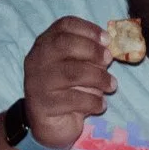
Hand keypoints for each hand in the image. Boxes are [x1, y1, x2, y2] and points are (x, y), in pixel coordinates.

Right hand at [22, 17, 116, 149]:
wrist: (51, 123)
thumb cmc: (70, 88)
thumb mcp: (81, 66)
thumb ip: (92, 54)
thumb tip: (112, 47)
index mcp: (46, 44)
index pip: (64, 25)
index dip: (88, 28)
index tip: (107, 39)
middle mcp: (37, 60)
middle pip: (65, 44)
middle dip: (93, 50)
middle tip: (109, 60)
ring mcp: (36, 82)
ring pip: (72, 72)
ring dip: (99, 78)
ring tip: (112, 85)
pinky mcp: (42, 105)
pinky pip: (73, 99)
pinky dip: (93, 101)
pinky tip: (100, 105)